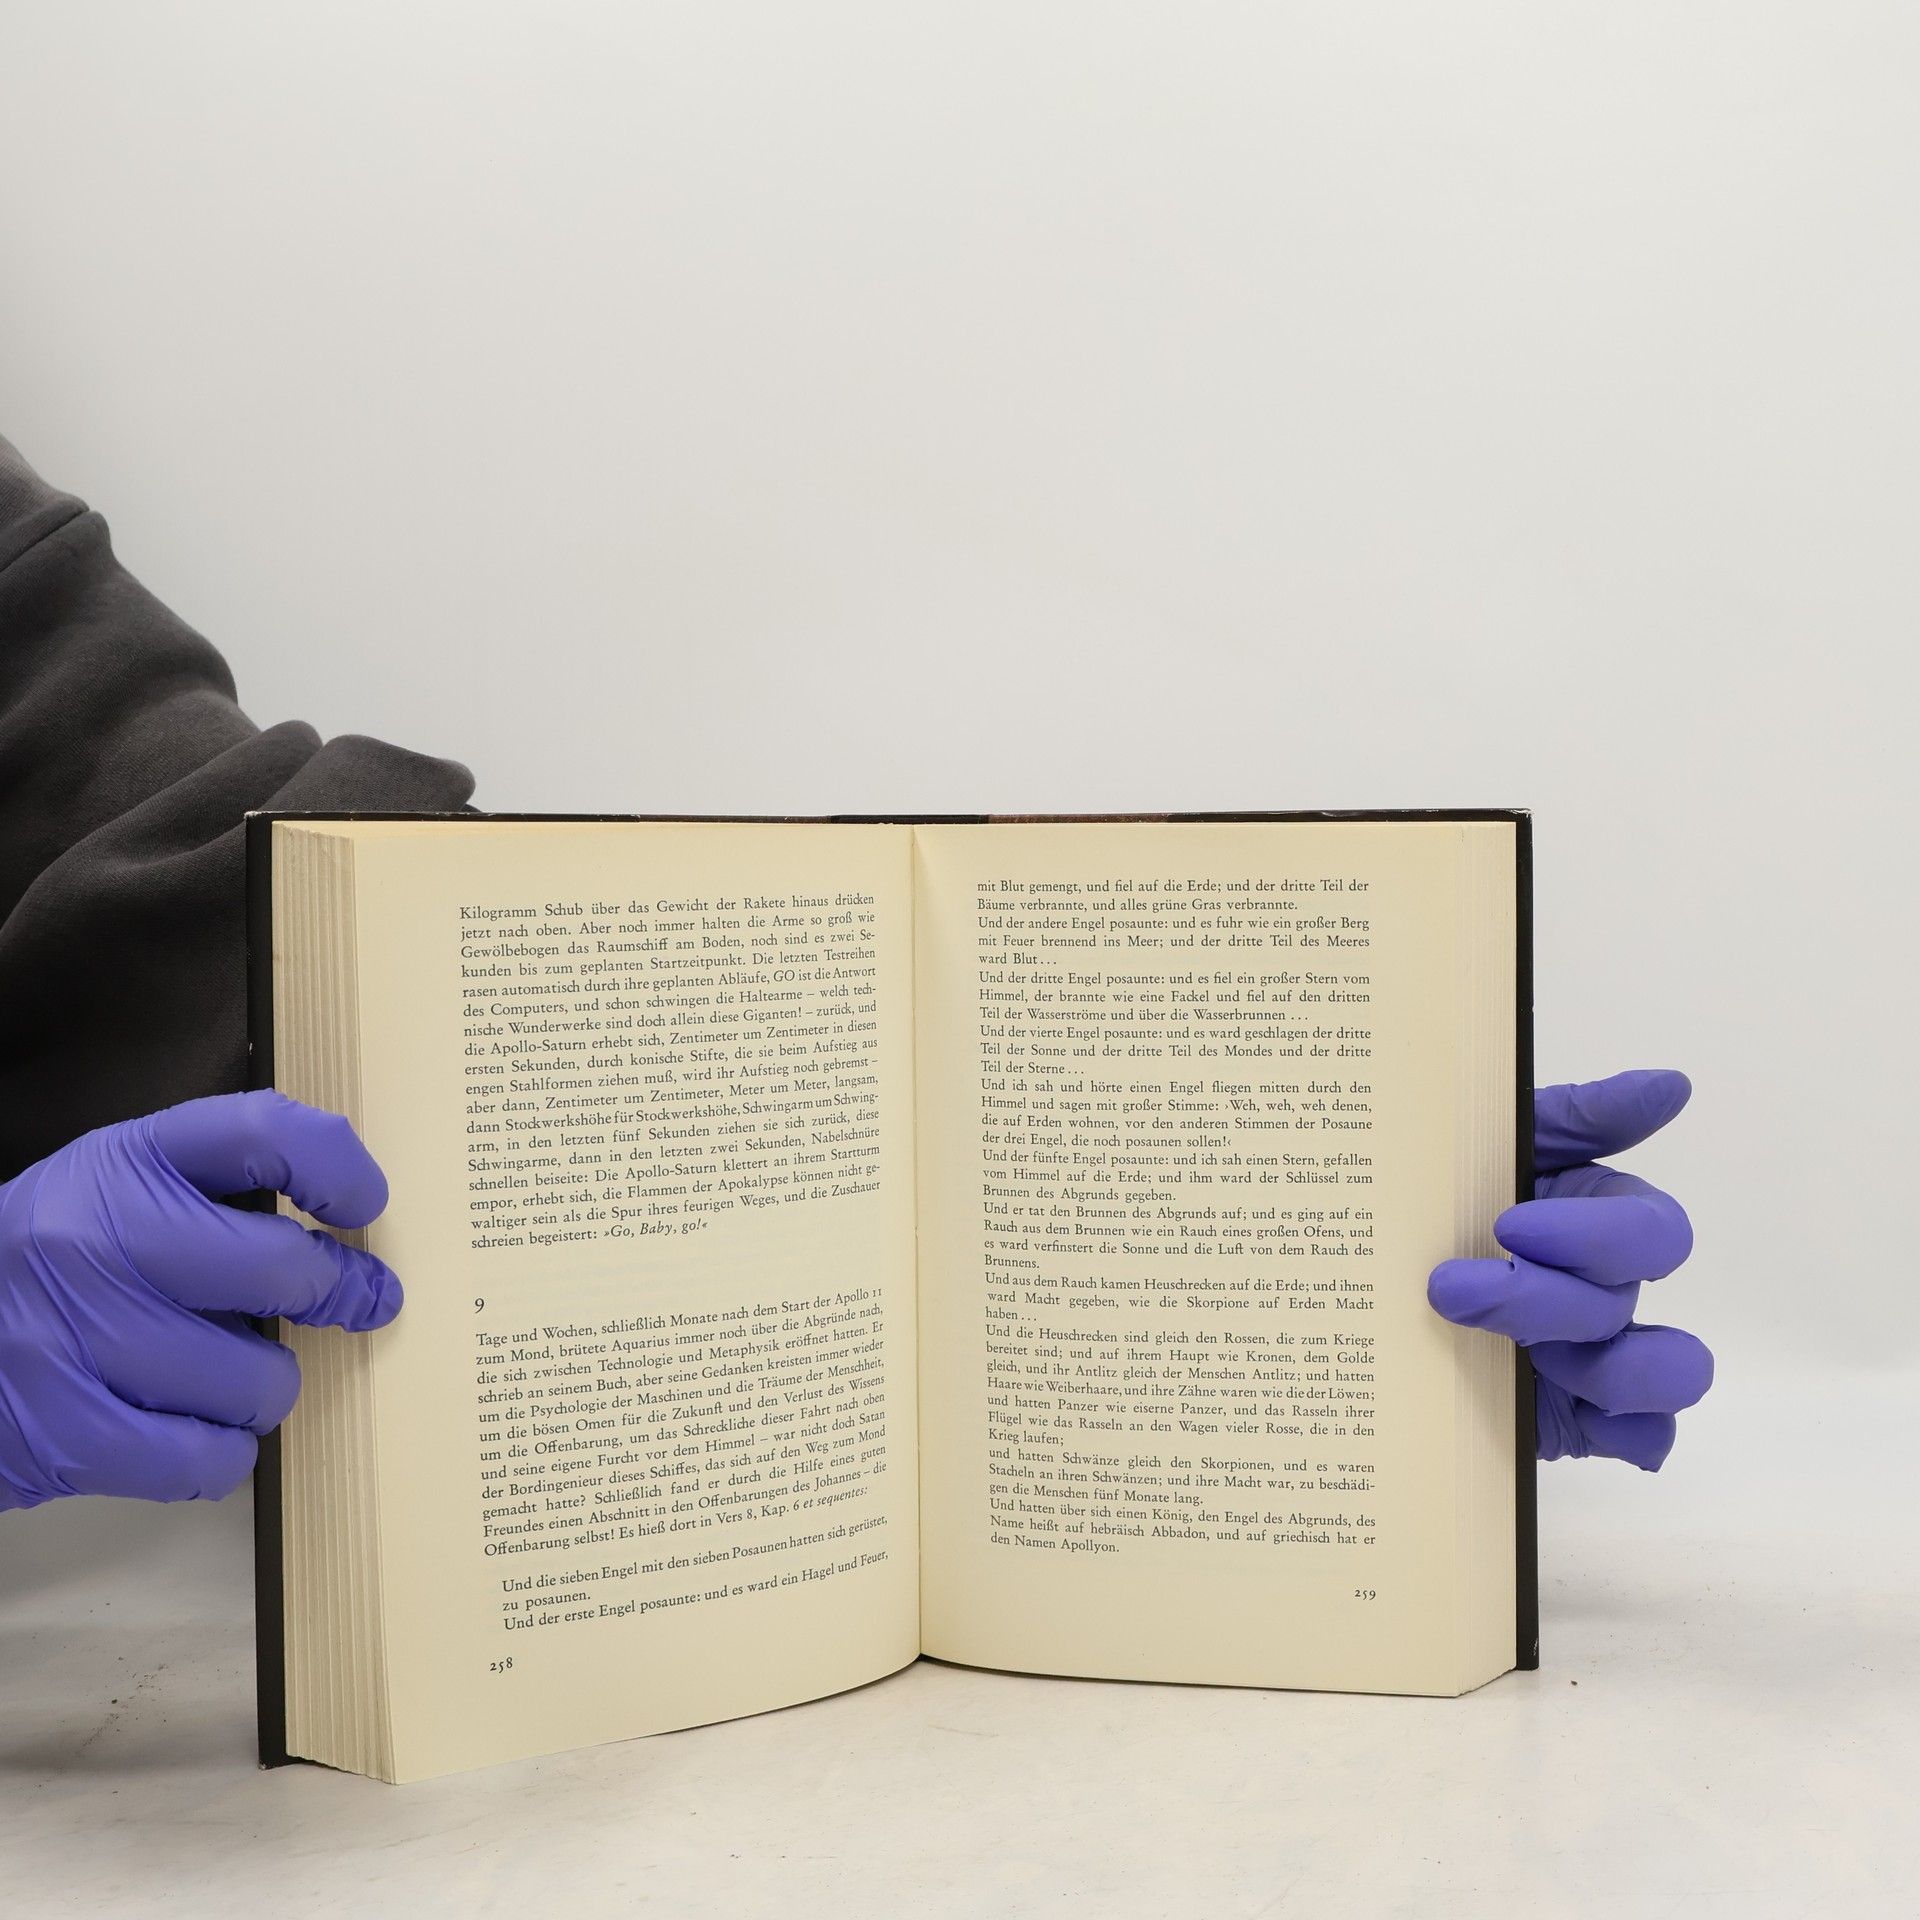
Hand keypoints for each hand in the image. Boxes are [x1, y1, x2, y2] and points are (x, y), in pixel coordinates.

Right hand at [0, 1091, 398, 1511]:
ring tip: (239, 1376)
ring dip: (268, 1386)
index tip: (361, 1209)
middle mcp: (98, 1239)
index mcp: (125, 1162)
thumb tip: (350, 1244)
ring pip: (256, 1379)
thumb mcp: (120, 1189)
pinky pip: (206, 1458)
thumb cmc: (53, 1262)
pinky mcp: (63, 1433)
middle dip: (335, 1294)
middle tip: (352, 1302)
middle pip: (281, 1269)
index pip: (265, 1133)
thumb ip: (218, 1192)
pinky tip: (201, 1431)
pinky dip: (223, 1453)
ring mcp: (77, 1337)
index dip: (339, 1170)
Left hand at [1428, 1069, 1709, 1469]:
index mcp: (1596, 1216)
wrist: (1365, 1277)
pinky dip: (1618, 1432)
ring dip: (1594, 1368)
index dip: (1592, 1235)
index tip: (1508, 1225)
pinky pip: (1645, 1438)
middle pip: (1623, 1299)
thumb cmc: (1440, 1198)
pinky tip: (1547, 1406)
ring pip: (1666, 1372)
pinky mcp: (1582, 1418)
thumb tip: (1672, 1085)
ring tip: (1510, 1357)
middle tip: (1450, 1289)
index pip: (1651, 1229)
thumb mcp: (1491, 1140)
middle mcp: (1609, 1285)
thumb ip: (1578, 1115)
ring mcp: (1601, 1355)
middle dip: (1540, 1298)